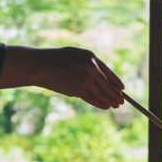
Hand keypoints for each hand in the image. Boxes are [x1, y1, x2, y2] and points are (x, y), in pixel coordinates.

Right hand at [0, 46, 124, 109]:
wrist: (40, 65)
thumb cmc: (55, 59)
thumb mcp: (74, 55)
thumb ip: (87, 65)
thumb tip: (98, 79)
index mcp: (91, 56)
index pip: (107, 71)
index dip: (115, 80)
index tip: (122, 88)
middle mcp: (91, 67)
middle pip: (107, 83)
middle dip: (116, 93)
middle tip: (122, 101)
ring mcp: (85, 79)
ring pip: (101, 92)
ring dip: (110, 100)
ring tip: (116, 106)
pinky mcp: (78, 89)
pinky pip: (92, 98)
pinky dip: (100, 103)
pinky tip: (106, 106)